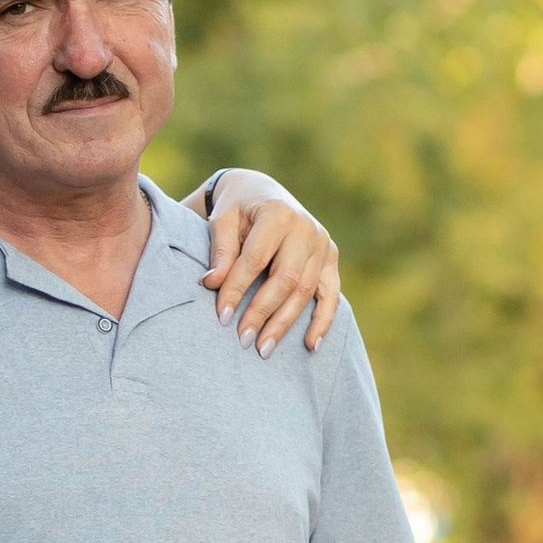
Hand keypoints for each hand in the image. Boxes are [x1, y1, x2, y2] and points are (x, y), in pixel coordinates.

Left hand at [201, 172, 342, 355]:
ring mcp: (322, 244)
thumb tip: (212, 282)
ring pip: (305, 292)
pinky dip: (323, 321)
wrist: (261, 193)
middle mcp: (306, 228)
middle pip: (285, 279)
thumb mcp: (222, 219)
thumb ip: (220, 250)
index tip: (222, 316)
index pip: (256, 259)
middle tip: (243, 341)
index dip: (238, 289)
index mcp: (277, 213)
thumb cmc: (237, 209)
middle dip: (263, 313)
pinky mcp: (330, 259)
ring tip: (264, 349)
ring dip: (285, 324)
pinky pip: (331, 294)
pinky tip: (310, 345)